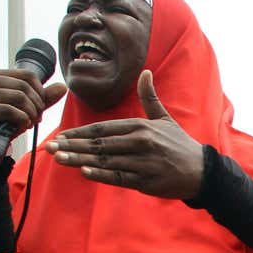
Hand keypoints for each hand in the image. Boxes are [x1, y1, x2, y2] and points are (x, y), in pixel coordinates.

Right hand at [0, 68, 67, 147]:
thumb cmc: (5, 121)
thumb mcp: (26, 107)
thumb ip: (44, 97)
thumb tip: (63, 87)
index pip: (28, 75)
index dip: (40, 91)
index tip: (40, 107)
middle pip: (24, 86)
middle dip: (37, 105)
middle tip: (37, 118)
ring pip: (19, 96)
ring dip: (31, 113)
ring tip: (29, 122)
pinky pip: (11, 110)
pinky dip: (22, 120)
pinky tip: (22, 126)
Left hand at [46, 70, 204, 198]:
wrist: (202, 171)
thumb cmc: (180, 144)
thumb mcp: (165, 118)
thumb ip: (149, 97)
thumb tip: (145, 72)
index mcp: (140, 127)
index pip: (103, 129)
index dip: (80, 133)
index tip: (61, 135)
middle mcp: (140, 143)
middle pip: (100, 145)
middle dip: (73, 146)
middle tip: (50, 147)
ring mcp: (142, 163)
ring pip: (105, 161)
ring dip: (80, 160)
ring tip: (59, 159)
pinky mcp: (146, 181)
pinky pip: (119, 178)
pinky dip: (101, 175)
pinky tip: (84, 172)